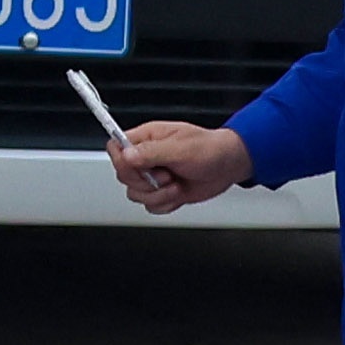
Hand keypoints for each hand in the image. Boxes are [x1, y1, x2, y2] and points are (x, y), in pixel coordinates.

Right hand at [109, 119, 255, 212]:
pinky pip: (150, 205)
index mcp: (148, 138)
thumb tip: (126, 155)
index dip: (121, 160)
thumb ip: (151, 152)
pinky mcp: (162, 191)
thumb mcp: (181, 149)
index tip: (138, 166)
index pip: (116, 147)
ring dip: (158, 195)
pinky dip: (165, 204)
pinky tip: (178, 194)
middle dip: (145, 182)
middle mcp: (147, 157)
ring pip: (135, 194)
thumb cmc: (210, 149)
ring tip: (175, 184)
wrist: (228, 167)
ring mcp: (154, 176)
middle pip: (123, 175)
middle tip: (166, 175)